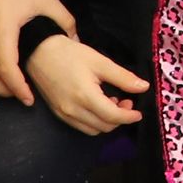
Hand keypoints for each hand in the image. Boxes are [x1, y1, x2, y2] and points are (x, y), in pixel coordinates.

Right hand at [0, 0, 69, 105]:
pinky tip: (4, 68)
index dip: (18, 88)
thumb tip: (77, 42)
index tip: (30, 98)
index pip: (7, 70)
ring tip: (14, 86)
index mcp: (3, 31)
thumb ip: (64, 23)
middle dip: (4, 92)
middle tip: (23, 96)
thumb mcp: (47, 0)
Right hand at [27, 29, 149, 134]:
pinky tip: (97, 105)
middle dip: (120, 118)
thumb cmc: (70, 54)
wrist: (39, 52)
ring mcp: (63, 114)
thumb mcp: (100, 62)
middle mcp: (73, 110)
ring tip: (112, 102)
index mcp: (85, 97)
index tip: (139, 113)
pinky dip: (93, 121)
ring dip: (107, 121)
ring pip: (92, 130)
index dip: (129, 117)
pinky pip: (80, 126)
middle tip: (126, 101)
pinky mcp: (57, 113)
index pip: (112, 116)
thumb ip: (123, 77)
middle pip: (104, 127)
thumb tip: (143, 87)